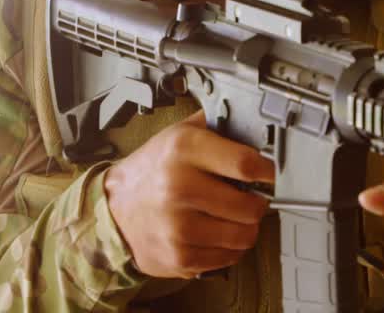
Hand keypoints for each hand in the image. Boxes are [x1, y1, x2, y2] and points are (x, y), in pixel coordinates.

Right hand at [104, 111, 273, 277]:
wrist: (113, 208)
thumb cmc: (154, 169)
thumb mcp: (181, 133)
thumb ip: (220, 126)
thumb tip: (260, 128)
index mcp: (184, 150)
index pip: (247, 164)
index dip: (267, 171)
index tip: (270, 175)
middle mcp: (179, 187)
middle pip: (251, 207)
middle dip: (257, 202)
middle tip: (249, 197)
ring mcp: (177, 226)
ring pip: (244, 236)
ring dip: (246, 228)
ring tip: (233, 216)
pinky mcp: (178, 257)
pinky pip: (228, 257)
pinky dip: (229, 247)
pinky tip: (216, 233)